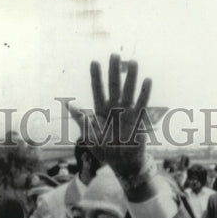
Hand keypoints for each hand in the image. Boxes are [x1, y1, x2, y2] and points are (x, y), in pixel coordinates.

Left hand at [70, 54, 152, 185]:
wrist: (122, 163)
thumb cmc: (105, 150)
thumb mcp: (90, 136)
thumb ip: (82, 120)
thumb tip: (69, 105)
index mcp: (101, 111)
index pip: (98, 90)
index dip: (96, 77)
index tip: (94, 62)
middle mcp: (115, 108)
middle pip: (114, 86)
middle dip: (114, 71)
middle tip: (114, 54)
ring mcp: (127, 112)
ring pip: (129, 91)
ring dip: (130, 77)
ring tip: (132, 62)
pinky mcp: (138, 119)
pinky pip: (142, 104)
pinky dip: (144, 93)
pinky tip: (147, 80)